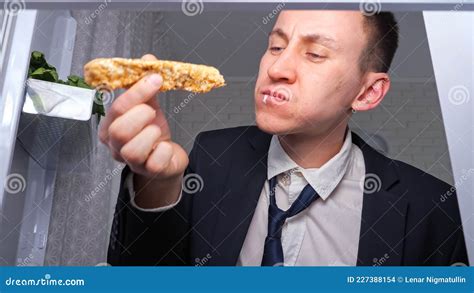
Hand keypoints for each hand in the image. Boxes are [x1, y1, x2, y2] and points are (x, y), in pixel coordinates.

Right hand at [99, 54, 188, 181]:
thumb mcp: (148, 106)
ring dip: (151, 134)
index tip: (155, 78)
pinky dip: (165, 150)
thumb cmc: (152, 133)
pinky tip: (165, 147)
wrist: (166, 159)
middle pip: (119, 131)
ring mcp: (130, 162)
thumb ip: (146, 86)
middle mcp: (115, 146)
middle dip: (141, 116)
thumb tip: (148, 60)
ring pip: (133, 149)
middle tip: (152, 112)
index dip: (137, 91)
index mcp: (110, 126)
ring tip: (157, 131)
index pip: (116, 107)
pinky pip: (155, 162)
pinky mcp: (148, 172)